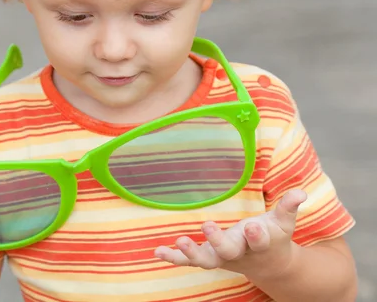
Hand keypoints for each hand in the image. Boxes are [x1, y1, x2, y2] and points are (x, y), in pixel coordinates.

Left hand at [155, 189, 306, 278]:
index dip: (257, 235)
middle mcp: (240, 254)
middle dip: (219, 240)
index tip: (253, 226)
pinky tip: (158, 251)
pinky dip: (174, 258)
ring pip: (207, 260)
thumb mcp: (283, 222)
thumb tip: (301, 192)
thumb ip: (288, 206)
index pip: (260, 240)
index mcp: (261, 244)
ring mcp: (223, 258)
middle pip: (230, 250)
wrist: (269, 266)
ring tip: (180, 241)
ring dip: (192, 252)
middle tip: (208, 226)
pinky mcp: (209, 258)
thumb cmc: (274, 237)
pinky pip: (189, 261)